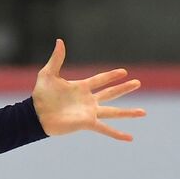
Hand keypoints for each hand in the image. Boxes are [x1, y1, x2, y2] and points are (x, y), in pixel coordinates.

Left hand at [31, 39, 145, 141]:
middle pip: (111, 93)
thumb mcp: (48, 74)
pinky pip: (106, 129)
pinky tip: (130, 138)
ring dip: (129, 112)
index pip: (100, 79)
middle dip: (124, 88)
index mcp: (81, 87)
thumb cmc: (40, 96)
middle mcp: (88, 100)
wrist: (35, 115)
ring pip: (113, 111)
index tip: (123, 72)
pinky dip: (118, 134)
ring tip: (144, 113)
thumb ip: (57, 58)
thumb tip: (60, 40)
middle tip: (138, 83)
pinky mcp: (87, 123)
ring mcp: (89, 112)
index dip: (111, 76)